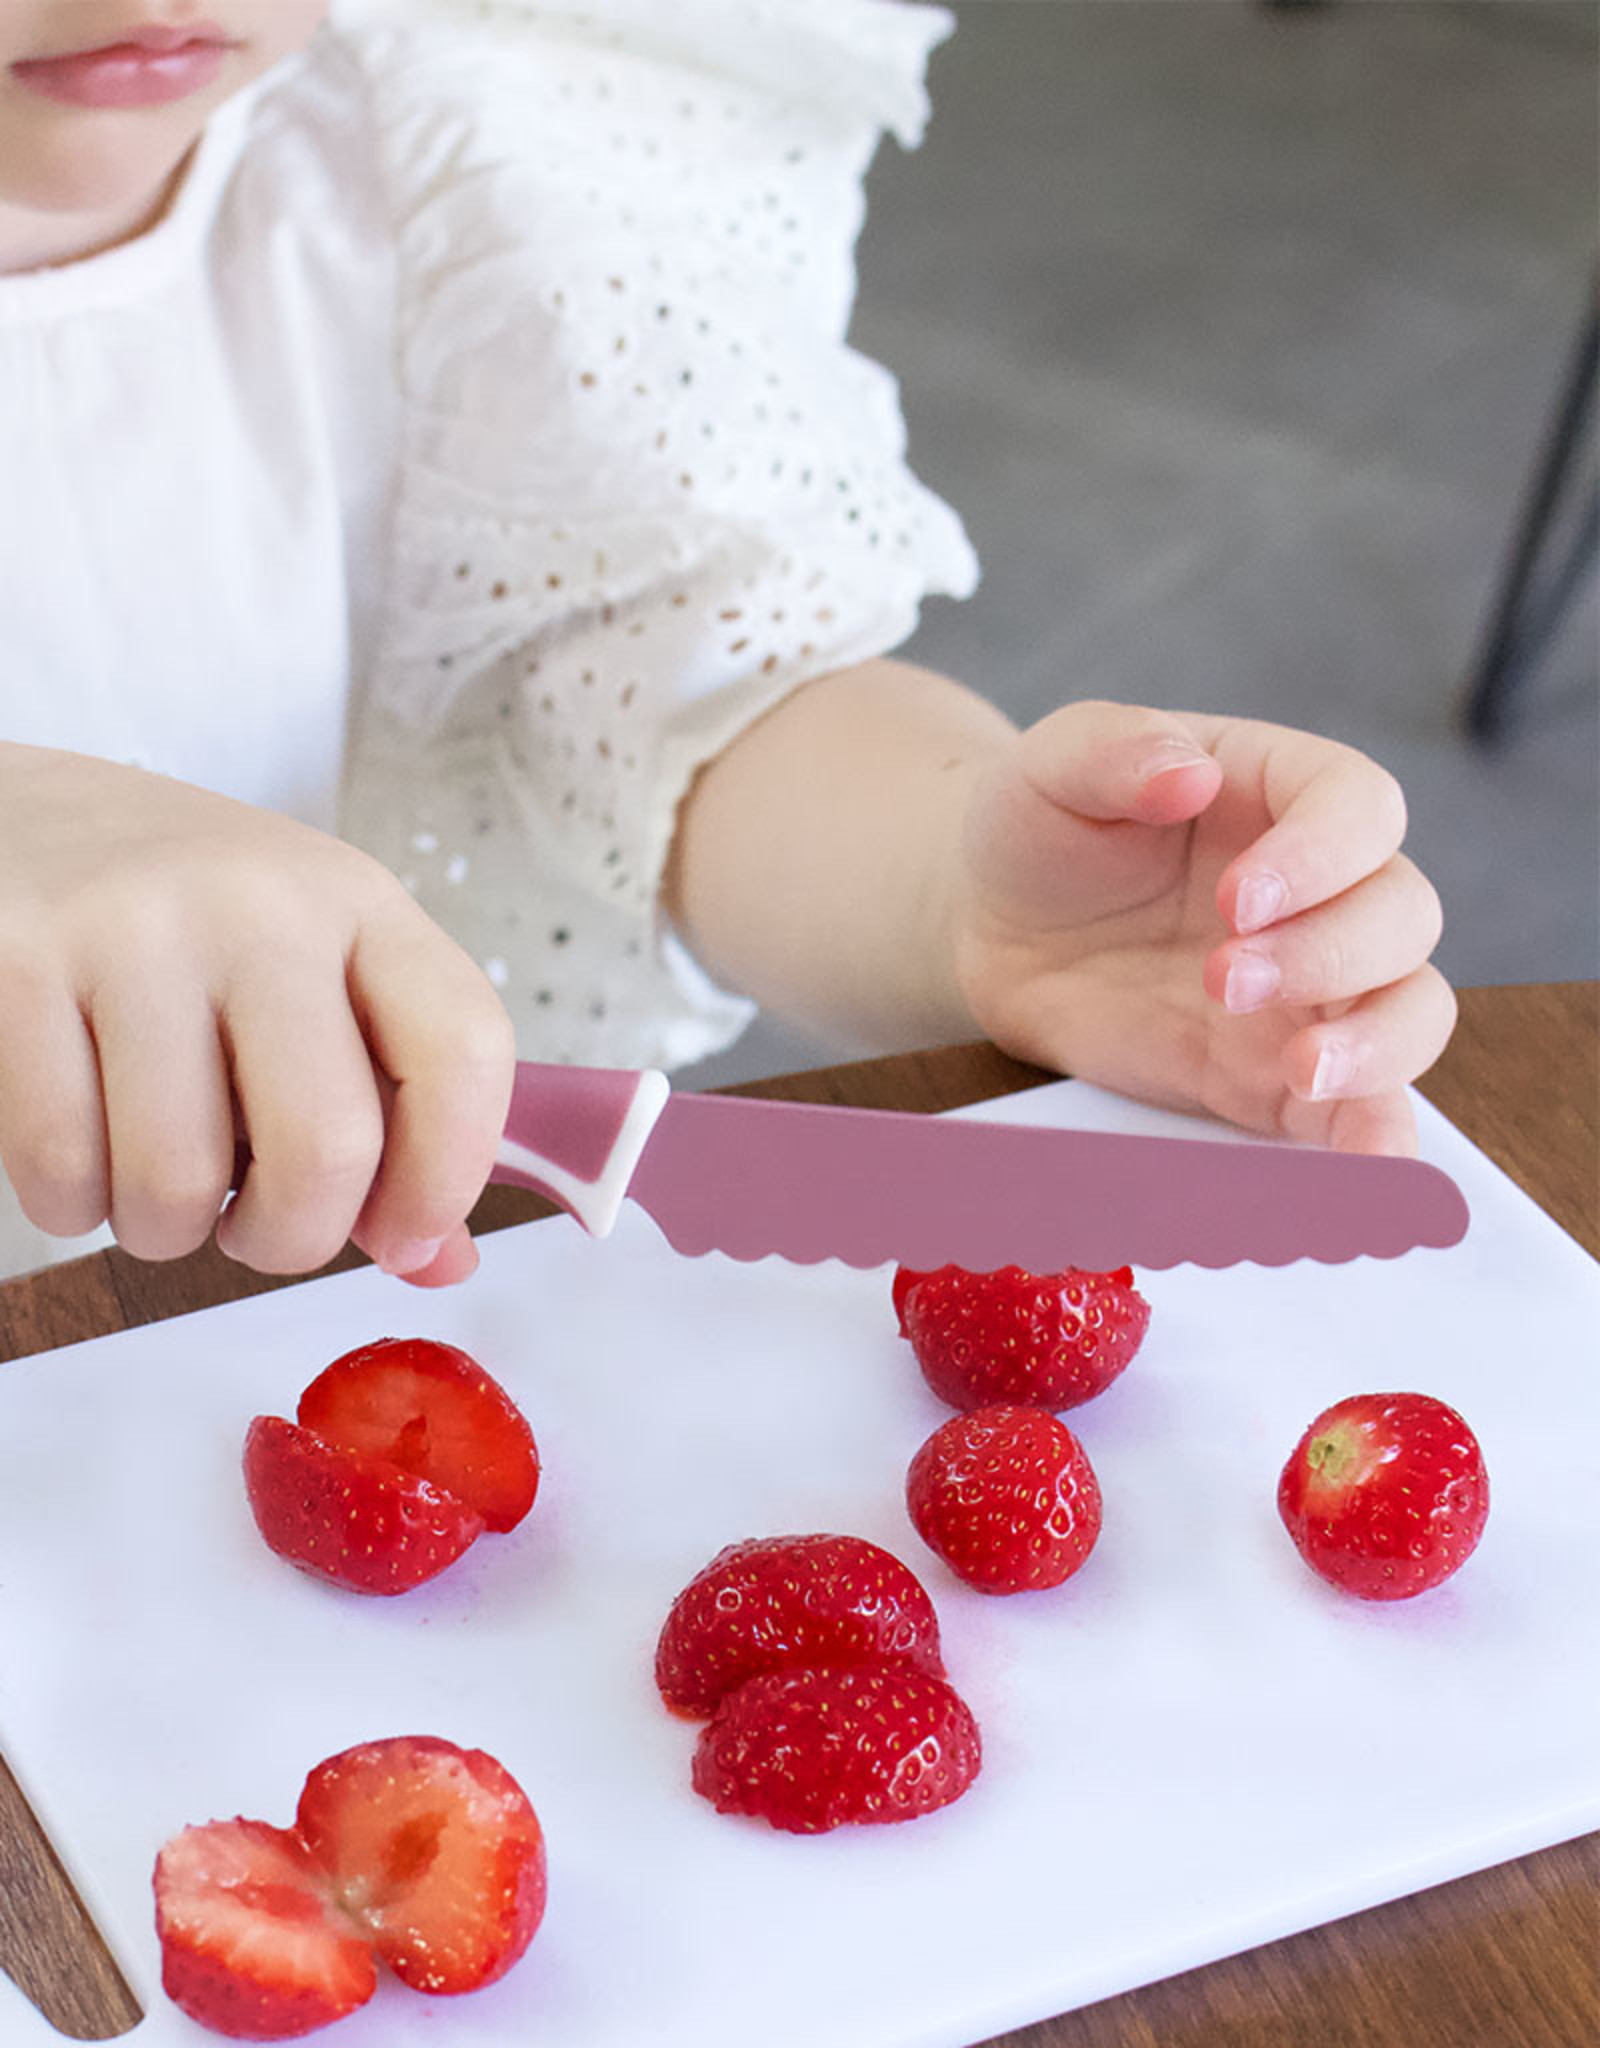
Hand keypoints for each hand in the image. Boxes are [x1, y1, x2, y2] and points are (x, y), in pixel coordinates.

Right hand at [0, 746, 513, 1281]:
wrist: (20, 818)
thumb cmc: (187, 925)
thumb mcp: (313, 973)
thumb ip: (388, 1112)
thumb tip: (441, 1260)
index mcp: (360, 905)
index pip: (465, 1048)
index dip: (449, 1175)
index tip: (404, 1235)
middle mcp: (260, 907)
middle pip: (326, 1145)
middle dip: (290, 1237)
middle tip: (256, 1225)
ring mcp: (135, 931)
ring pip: (178, 1182)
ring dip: (166, 1229)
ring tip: (156, 1175)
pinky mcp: (21, 969)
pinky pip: (63, 1168)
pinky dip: (74, 1205)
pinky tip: (85, 1150)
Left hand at [952, 702, 1454, 1153]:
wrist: (997, 931)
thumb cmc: (1041, 830)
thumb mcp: (1052, 768)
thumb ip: (1113, 750)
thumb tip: (1188, 770)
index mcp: (1282, 793)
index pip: (1359, 807)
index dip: (1322, 854)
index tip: (1239, 898)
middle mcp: (1324, 891)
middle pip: (1402, 914)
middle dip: (1329, 954)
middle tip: (1223, 980)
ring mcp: (1313, 989)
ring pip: (1414, 1011)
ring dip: (1377, 1044)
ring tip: (1298, 1067)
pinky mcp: (1282, 1077)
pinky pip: (1364, 1109)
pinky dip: (1378, 1140)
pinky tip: (1361, 1166)